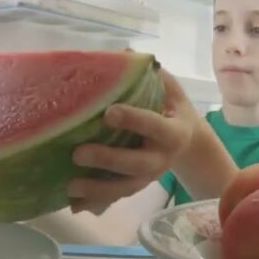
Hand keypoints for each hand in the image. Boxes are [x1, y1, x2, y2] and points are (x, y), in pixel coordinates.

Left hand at [67, 69, 197, 214]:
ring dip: (98, 190)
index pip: (154, 126)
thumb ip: (151, 74)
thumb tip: (124, 52)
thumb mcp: (169, 89)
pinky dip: (94, 203)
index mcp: (173, 132)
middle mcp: (161, 159)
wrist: (186, 143)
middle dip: (108, 160)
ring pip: (124, 188)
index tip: (109, 112)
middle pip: (136, 164)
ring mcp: (148, 177)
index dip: (134, 120)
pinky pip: (115, 198)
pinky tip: (73, 205)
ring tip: (71, 186)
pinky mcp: (134, 187)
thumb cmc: (171, 108)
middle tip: (79, 153)